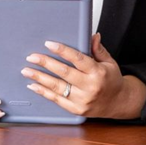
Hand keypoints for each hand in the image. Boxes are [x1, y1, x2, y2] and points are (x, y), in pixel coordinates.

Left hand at [21, 35, 145, 119]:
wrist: (118, 103)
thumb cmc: (112, 80)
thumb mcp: (109, 63)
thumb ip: (98, 50)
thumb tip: (93, 35)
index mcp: (98, 72)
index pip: (78, 59)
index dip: (62, 50)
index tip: (48, 44)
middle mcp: (90, 87)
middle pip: (64, 72)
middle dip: (45, 63)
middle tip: (32, 57)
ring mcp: (82, 100)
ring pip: (57, 87)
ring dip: (39, 77)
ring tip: (26, 70)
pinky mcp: (76, 109)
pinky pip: (56, 100)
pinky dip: (43, 92)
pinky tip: (33, 85)